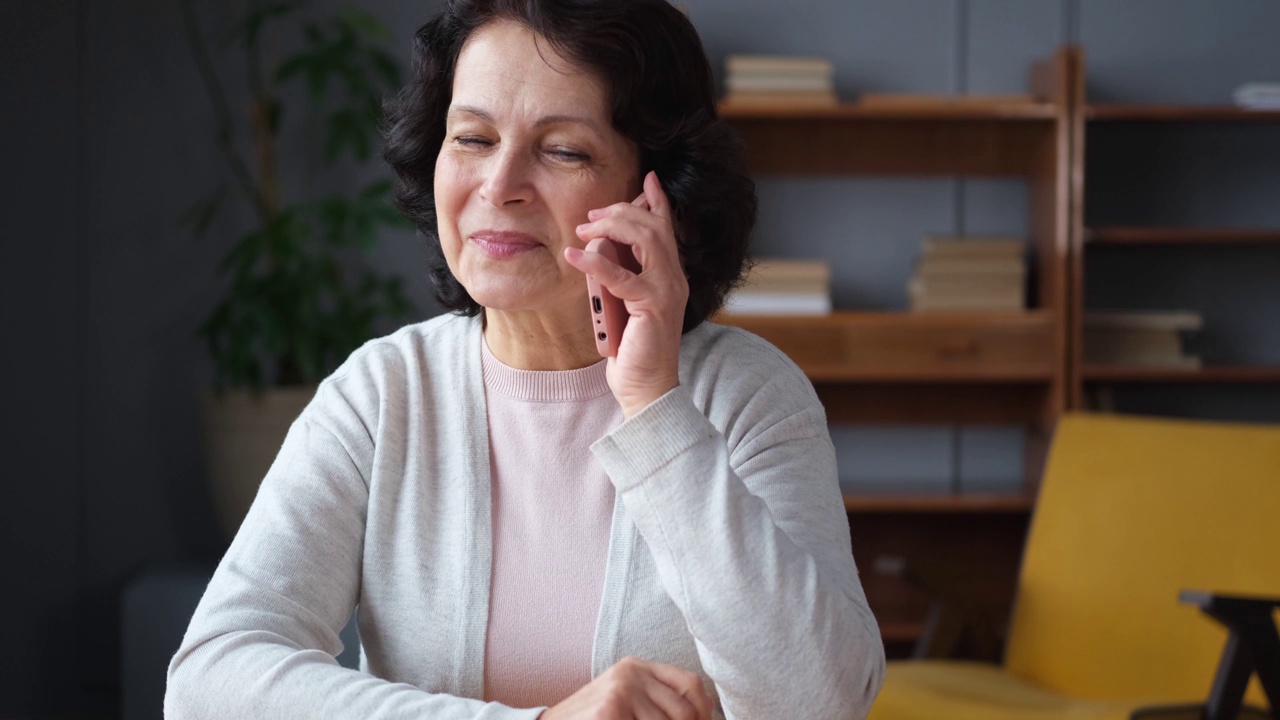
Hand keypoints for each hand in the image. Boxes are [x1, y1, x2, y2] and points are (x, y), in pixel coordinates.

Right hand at [539, 656, 713, 719]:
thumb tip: (704, 714)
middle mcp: (630, 673)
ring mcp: (620, 691)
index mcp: (636, 667)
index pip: (690, 683)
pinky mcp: (609, 712)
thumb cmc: (590, 718)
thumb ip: (656, 701)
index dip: (704, 710)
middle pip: (684, 710)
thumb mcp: (624, 700)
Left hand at [565, 171, 688, 417]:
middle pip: (653, 226)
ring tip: (583, 230)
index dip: (658, 201)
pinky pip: (621, 277)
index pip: (667, 228)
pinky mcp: (652, 307)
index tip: (648, 178)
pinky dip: (594, 263)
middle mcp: (675, 278)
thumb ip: (620, 276)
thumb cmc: (632, 349)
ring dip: (611, 228)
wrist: (646, 387)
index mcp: (671, 276)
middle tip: (590, 218)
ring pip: (646, 239)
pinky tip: (573, 255)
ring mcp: (667, 291)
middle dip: (620, 212)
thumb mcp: (624, 304)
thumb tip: (600, 251)